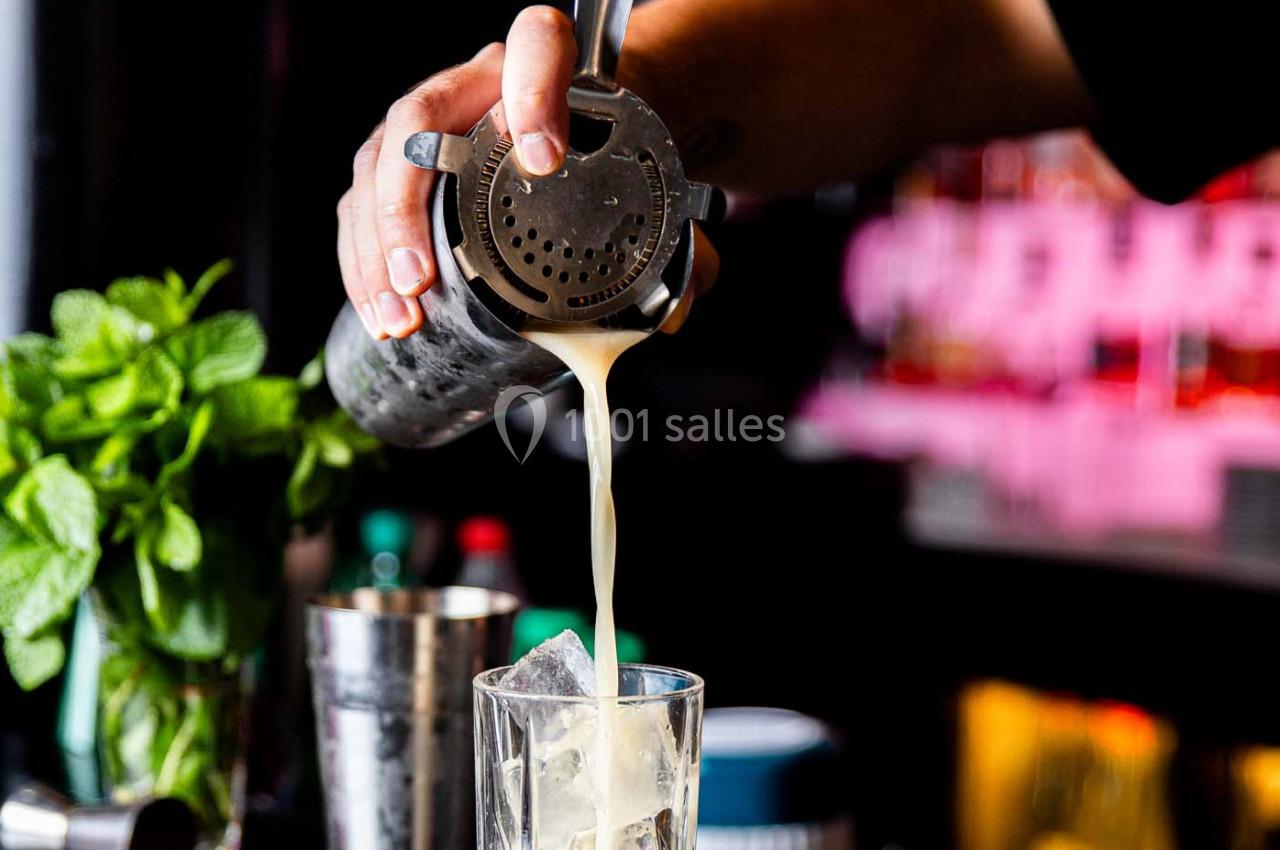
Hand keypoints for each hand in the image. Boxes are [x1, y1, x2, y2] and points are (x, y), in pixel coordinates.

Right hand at [337, 6, 719, 340]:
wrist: (574, 141)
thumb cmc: (607, 161)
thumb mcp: (645, 189)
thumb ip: (678, 245)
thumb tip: (676, 313)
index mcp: (544, 69)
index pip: (536, 46)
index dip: (534, 91)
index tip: (545, 156)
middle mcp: (474, 86)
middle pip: (416, 121)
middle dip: (406, 207)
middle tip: (422, 280)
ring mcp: (426, 126)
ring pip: (375, 169)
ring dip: (376, 249)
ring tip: (400, 314)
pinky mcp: (397, 168)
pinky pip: (360, 207)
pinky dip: (363, 263)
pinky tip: (380, 311)